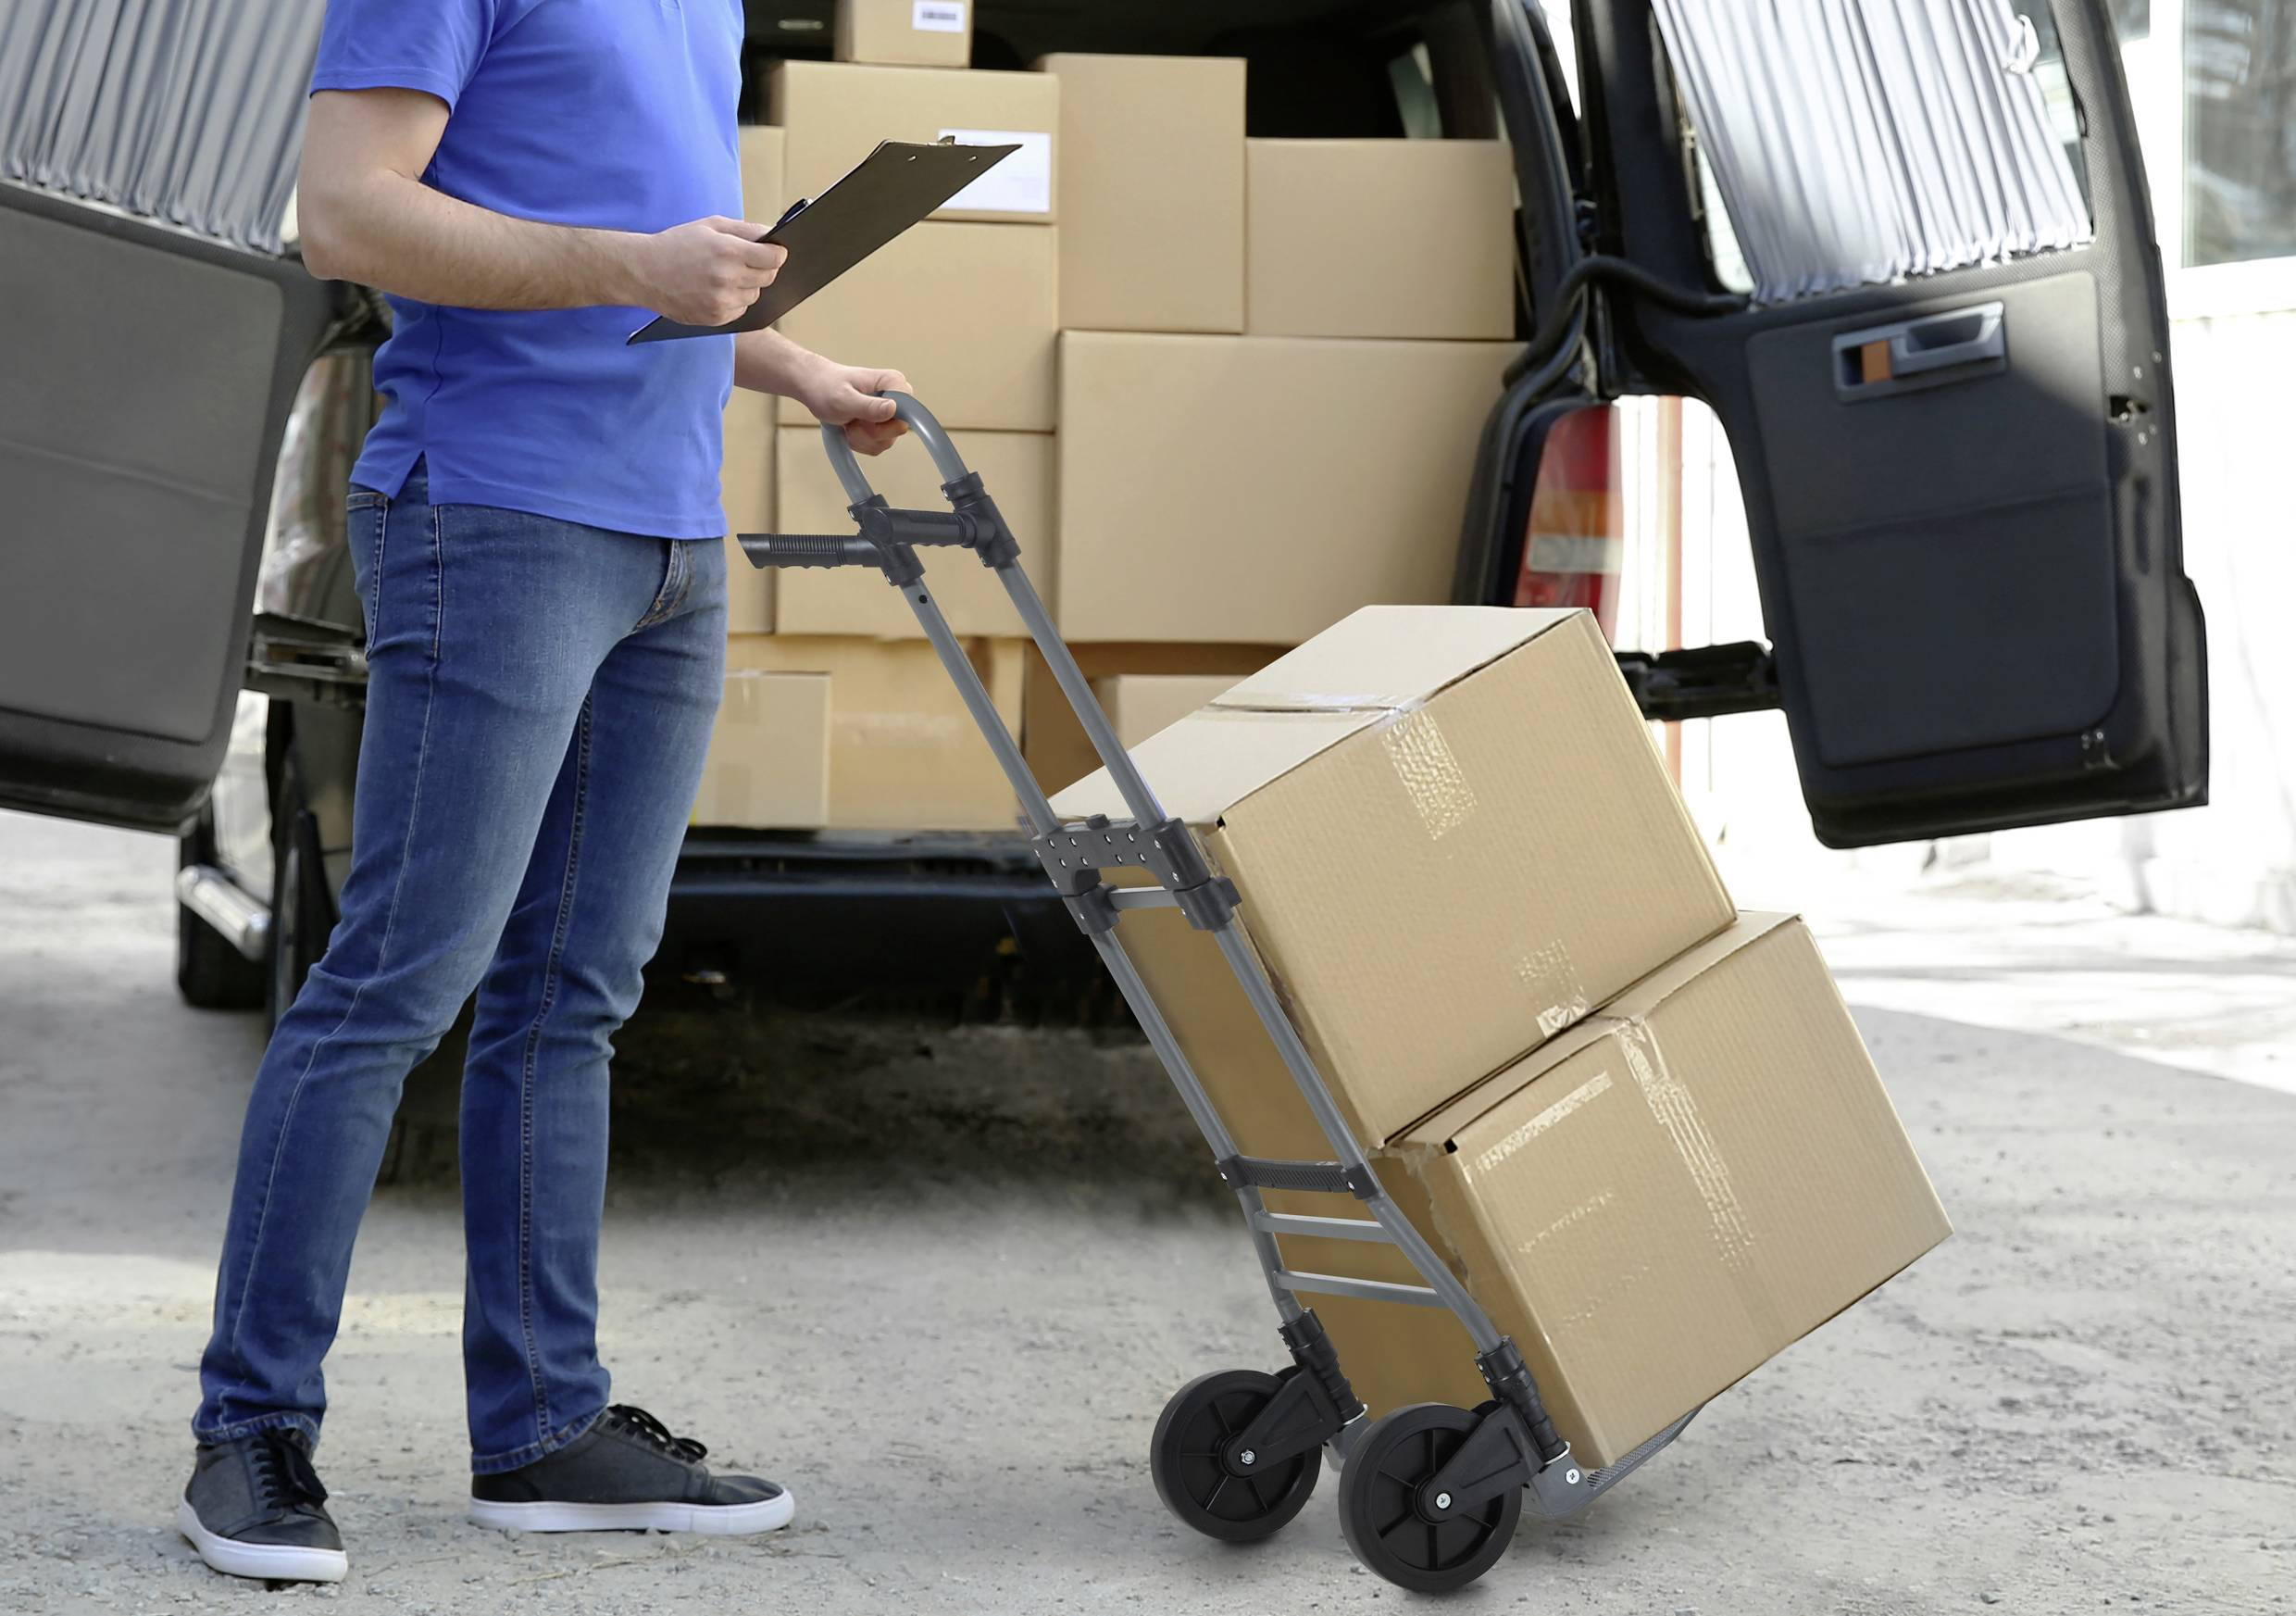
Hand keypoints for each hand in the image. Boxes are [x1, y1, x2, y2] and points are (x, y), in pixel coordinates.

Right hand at [627, 217, 785, 326]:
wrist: (644, 271)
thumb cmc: (678, 244)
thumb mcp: (711, 225)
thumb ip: (745, 229)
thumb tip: (773, 237)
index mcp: (729, 251)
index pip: (774, 258)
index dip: (777, 253)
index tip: (775, 252)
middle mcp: (728, 278)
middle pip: (768, 277)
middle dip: (763, 268)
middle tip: (747, 261)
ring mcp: (722, 301)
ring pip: (755, 295)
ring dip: (748, 285)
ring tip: (725, 275)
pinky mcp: (715, 317)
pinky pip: (740, 309)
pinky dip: (735, 300)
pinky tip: (716, 289)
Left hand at [796, 361, 911, 455]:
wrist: (814, 389)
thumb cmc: (825, 386)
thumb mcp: (843, 398)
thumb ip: (869, 406)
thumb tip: (893, 409)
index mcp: (892, 382)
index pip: (910, 410)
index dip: (889, 421)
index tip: (868, 420)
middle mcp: (896, 398)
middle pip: (897, 429)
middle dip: (870, 432)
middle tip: (852, 420)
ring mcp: (889, 414)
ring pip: (886, 441)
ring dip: (862, 439)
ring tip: (848, 423)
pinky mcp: (881, 427)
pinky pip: (877, 446)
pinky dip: (860, 443)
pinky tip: (849, 428)